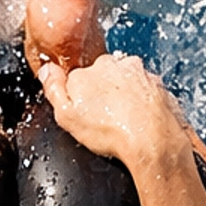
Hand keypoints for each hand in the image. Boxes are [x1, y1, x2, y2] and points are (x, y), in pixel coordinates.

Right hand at [37, 53, 189, 174]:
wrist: (153, 140)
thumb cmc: (110, 131)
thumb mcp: (67, 116)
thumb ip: (54, 90)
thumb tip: (47, 70)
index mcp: (88, 71)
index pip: (78, 77)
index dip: (80, 97)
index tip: (85, 113)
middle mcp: (115, 65)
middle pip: (104, 76)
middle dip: (103, 93)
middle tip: (104, 120)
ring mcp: (140, 73)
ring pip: (127, 82)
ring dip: (124, 97)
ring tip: (123, 123)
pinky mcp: (158, 85)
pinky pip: (146, 92)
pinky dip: (143, 103)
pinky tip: (140, 122)